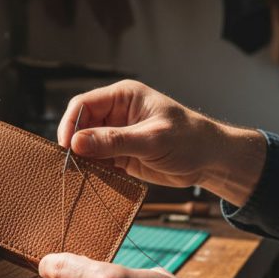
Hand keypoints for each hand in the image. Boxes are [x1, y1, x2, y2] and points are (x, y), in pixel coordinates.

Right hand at [58, 80, 265, 205]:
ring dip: (83, 160)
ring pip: (85, 145)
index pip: (83, 104)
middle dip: (74, 145)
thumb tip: (76, 143)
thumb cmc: (189, 140)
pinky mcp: (119, 153)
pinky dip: (93, 170)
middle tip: (71, 166)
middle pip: (80, 125)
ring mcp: (116, 134)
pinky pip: (97, 160)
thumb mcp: (152, 139)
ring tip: (82, 175)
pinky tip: (94, 180)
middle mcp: (115, 113)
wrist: (211, 161)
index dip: (70, 124)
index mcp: (122, 97)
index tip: (66, 147)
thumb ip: (114, 141)